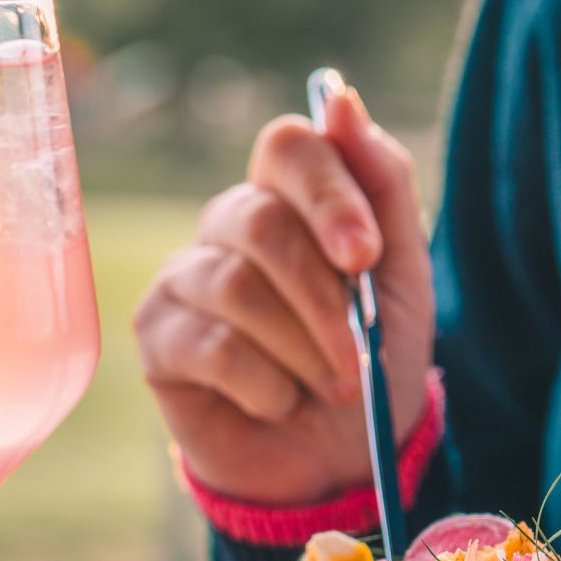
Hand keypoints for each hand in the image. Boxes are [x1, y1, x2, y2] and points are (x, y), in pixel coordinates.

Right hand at [134, 88, 434, 504]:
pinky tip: (278, 404)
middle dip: (324, 298)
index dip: (329, 194)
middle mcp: (228, 225)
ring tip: (331, 387)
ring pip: (238, 290)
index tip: (364, 257)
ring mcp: (185, 278)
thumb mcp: (402, 276)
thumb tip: (341, 100)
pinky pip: (213, 347)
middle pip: (261, 222)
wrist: (340, 459)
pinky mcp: (157, 338)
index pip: (289, 147)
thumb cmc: (371, 359)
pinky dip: (266, 386)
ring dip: (304, 350)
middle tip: (359, 354)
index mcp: (290, 197)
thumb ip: (382, 185)